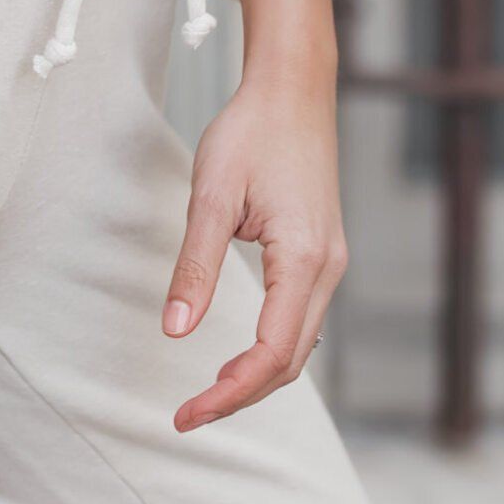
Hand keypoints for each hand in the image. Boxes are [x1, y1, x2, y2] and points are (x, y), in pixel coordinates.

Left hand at [161, 0, 347, 431]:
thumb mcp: (211, 195)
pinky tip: (241, 354)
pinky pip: (301, 319)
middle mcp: (327, 270)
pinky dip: (272, 349)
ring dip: (257, 377)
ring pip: (299, 345)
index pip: (271, 355)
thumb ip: (195, 266)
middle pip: (290, 362)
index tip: (186, 414)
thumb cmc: (250, 132)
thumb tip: (174, 330)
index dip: (229, 394)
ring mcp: (330, 263)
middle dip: (240, 395)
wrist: (293, 88)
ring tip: (207, 394)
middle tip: (187, 415)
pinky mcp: (322, 253)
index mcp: (303, 260)